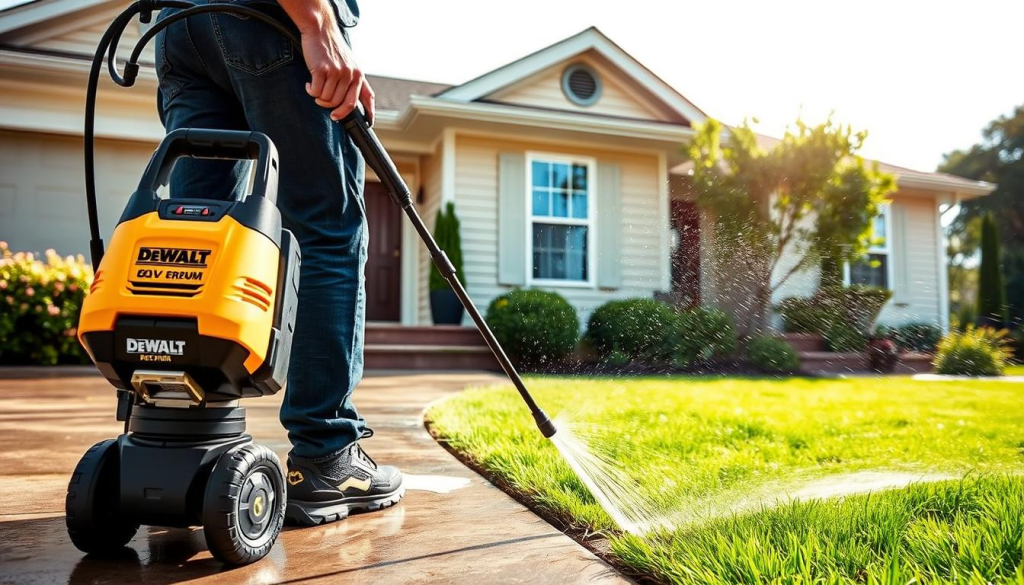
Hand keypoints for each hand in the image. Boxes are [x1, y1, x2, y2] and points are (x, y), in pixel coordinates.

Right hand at [280, 0, 374, 123]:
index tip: (368, 124)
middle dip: (330, 107)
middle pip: (341, 104)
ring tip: (315, 87)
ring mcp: (337, 73)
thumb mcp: (349, 63)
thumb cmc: (332, 49)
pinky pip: (316, 92)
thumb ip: (351, 80)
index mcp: (359, 75)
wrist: (321, 30)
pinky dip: (311, 91)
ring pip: (328, 100)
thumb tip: (349, 102)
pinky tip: (309, 83)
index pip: (367, 98)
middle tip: (321, 99)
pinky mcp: (323, 70)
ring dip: (319, 98)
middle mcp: (351, 75)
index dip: (369, 113)